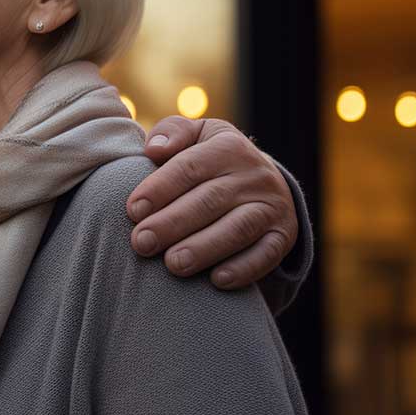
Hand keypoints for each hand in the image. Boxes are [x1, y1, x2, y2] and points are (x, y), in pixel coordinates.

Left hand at [128, 117, 297, 289]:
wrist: (261, 179)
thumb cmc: (208, 158)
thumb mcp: (194, 136)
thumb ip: (171, 133)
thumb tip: (153, 149)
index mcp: (227, 147)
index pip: (190, 167)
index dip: (159, 189)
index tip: (133, 211)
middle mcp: (254, 175)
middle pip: (210, 200)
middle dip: (172, 223)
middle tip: (142, 243)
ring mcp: (272, 206)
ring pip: (238, 228)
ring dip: (204, 248)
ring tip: (173, 265)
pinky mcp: (283, 235)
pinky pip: (267, 254)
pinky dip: (244, 268)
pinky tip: (217, 281)